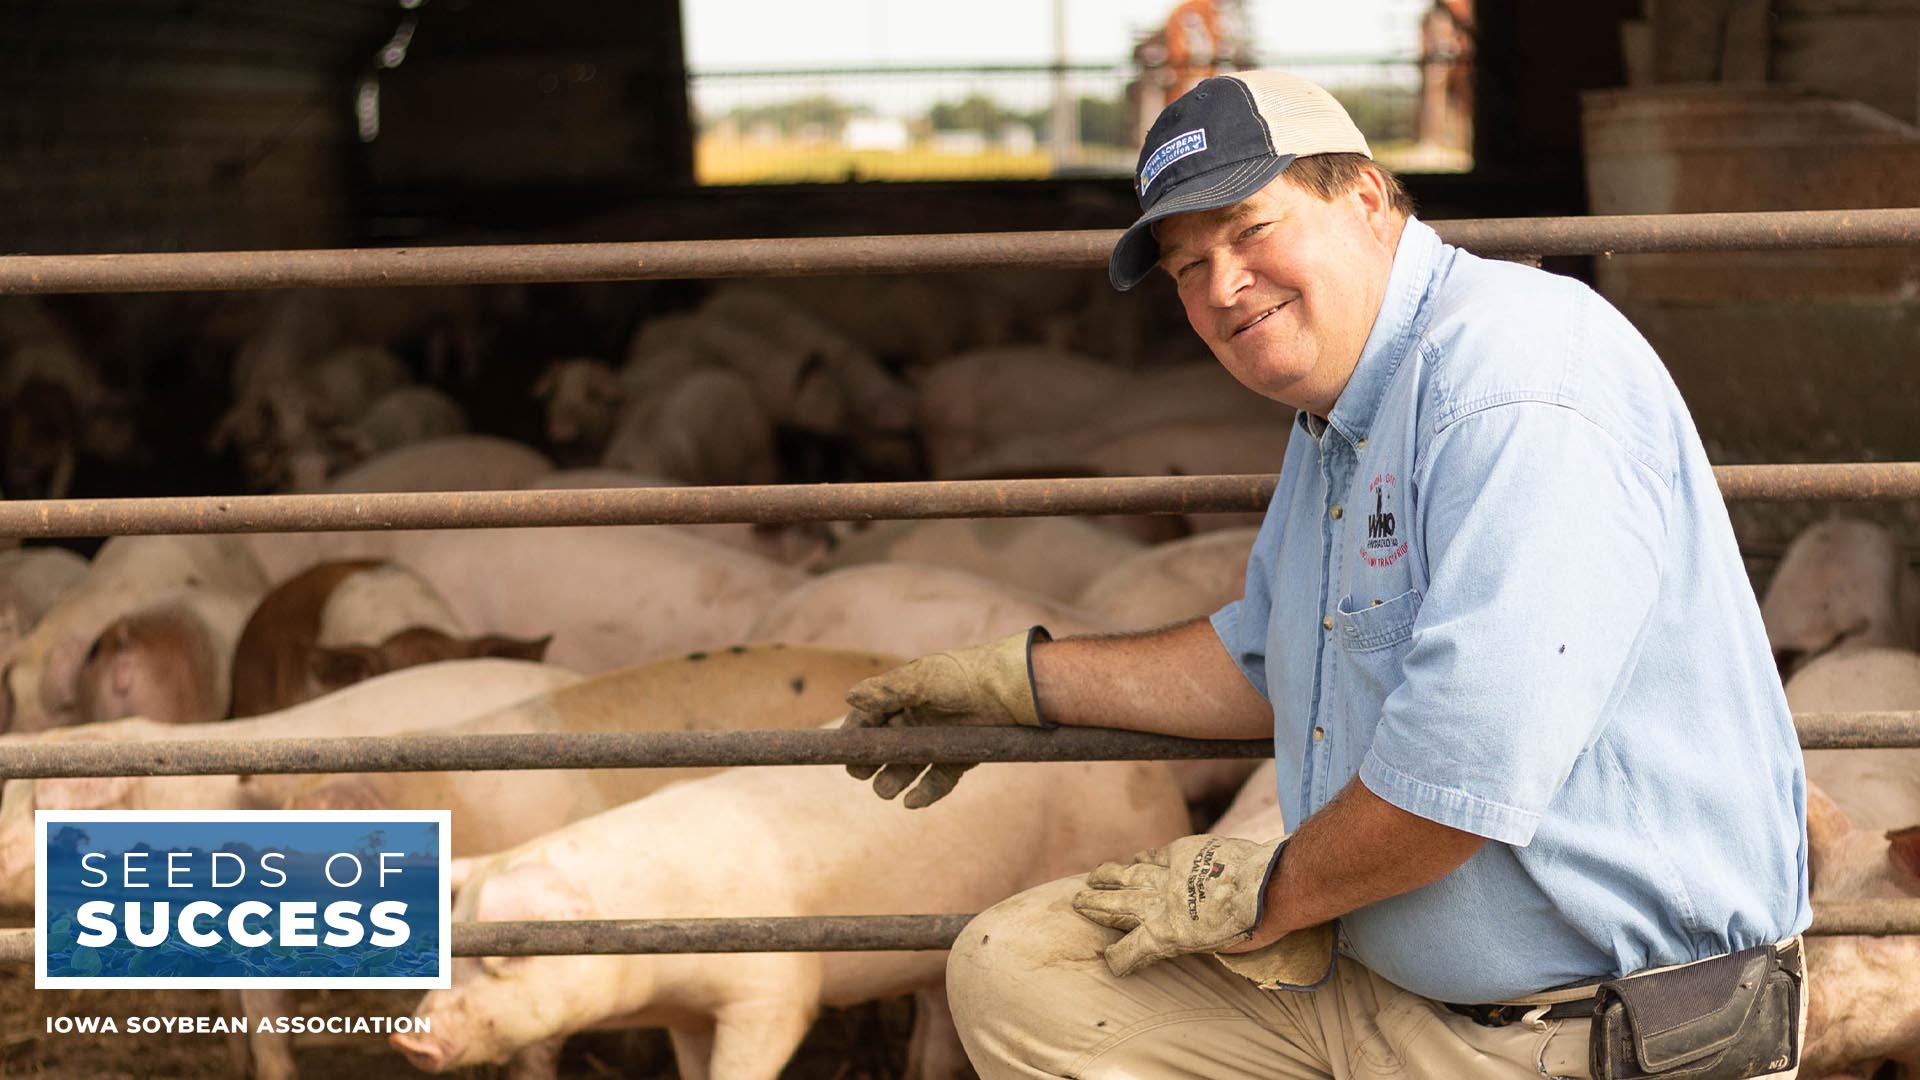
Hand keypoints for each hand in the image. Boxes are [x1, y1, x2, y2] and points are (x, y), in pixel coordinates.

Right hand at [839, 627, 1049, 807]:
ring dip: (892, 781)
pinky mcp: (957, 759)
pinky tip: (911, 802)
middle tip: (862, 772)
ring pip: (907, 768)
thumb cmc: (964, 676)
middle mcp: (916, 720)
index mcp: (902, 696)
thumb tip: (850, 697)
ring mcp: (936, 741)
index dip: (855, 734)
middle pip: (883, 748)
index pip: (868, 718)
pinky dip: (924, 793)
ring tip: (886, 790)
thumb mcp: (922, 679)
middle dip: (869, 762)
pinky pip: (936, 781)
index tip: (844, 751)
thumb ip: (887, 691)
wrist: (1011, 690)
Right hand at [1071, 834, 1284, 976]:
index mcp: (1162, 935)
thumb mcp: (1210, 948)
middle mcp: (1156, 904)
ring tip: (1092, 878)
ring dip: (1105, 877)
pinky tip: (1134, 860)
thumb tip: (1176, 936)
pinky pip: (1151, 856)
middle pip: (1114, 905)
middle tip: (1076, 902)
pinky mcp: (1180, 852)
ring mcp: (1166, 875)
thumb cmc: (1248, 928)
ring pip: (1124, 875)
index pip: (1125, 953)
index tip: (1112, 961)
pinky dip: (1140, 860)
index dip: (1117, 960)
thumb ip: (1185, 940)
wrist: (1266, 890)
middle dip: (1092, 905)